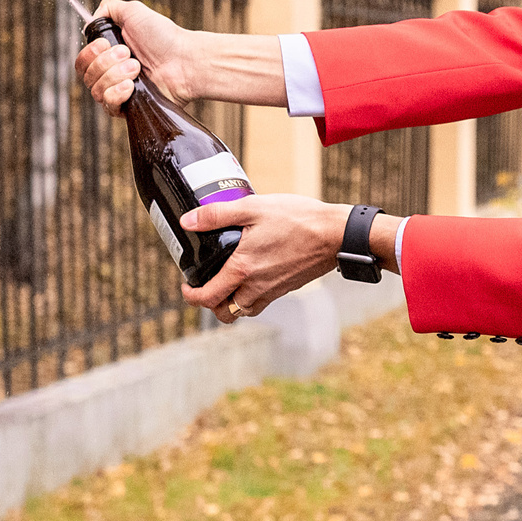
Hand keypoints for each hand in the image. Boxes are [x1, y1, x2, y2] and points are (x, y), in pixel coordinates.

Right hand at [76, 0, 204, 115]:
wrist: (185, 60)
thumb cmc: (164, 37)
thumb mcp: (133, 11)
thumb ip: (107, 9)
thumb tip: (90, 21)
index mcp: (109, 54)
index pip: (82, 60)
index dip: (89, 53)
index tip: (106, 43)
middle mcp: (111, 73)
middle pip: (85, 75)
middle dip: (105, 62)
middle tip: (129, 54)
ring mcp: (119, 91)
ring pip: (95, 90)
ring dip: (114, 75)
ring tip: (137, 68)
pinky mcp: (129, 108)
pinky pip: (108, 106)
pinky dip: (116, 94)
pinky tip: (131, 86)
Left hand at [177, 195, 401, 321]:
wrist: (335, 234)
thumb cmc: (298, 219)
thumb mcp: (253, 207)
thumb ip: (217, 215)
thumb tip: (188, 221)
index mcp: (242, 269)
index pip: (208, 297)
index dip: (190, 295)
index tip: (186, 285)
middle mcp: (256, 286)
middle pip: (224, 313)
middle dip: (209, 305)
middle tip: (204, 287)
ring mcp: (273, 290)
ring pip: (243, 311)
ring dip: (230, 305)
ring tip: (226, 285)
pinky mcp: (286, 288)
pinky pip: (261, 304)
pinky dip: (250, 300)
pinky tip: (251, 279)